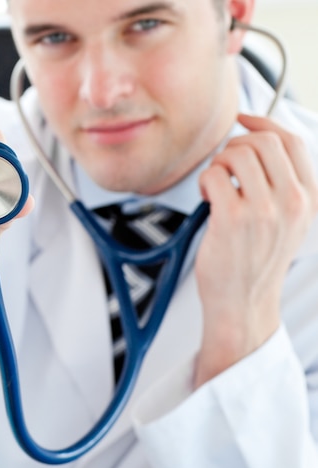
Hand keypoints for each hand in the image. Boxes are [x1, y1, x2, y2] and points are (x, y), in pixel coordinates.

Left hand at [194, 114, 317, 386]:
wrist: (243, 301)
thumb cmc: (256, 260)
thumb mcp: (287, 221)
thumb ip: (281, 184)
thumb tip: (256, 140)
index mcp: (308, 198)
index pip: (292, 141)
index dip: (263, 124)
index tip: (243, 121)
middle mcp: (291, 202)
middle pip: (261, 142)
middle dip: (234, 147)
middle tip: (224, 169)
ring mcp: (263, 211)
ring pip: (235, 154)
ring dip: (217, 165)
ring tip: (215, 187)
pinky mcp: (232, 220)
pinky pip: (213, 175)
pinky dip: (204, 181)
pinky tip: (207, 199)